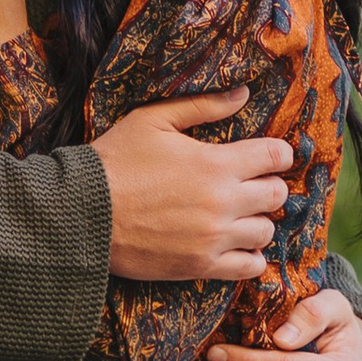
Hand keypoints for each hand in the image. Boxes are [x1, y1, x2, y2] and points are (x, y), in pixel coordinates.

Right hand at [96, 96, 293, 282]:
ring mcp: (213, 238)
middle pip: (276, 195)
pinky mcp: (200, 266)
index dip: (278, 154)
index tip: (270, 156)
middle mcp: (222, 202)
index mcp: (215, 163)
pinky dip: (249, 256)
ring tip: (239, 215)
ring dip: (257, 221)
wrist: (83, 213)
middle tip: (251, 185)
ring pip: (265, 231)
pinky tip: (235, 246)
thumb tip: (243, 94)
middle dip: (269, 186)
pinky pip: (248, 267)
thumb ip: (202, 106)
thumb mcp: (154, 120)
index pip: (275, 157)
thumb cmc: (115, 162)